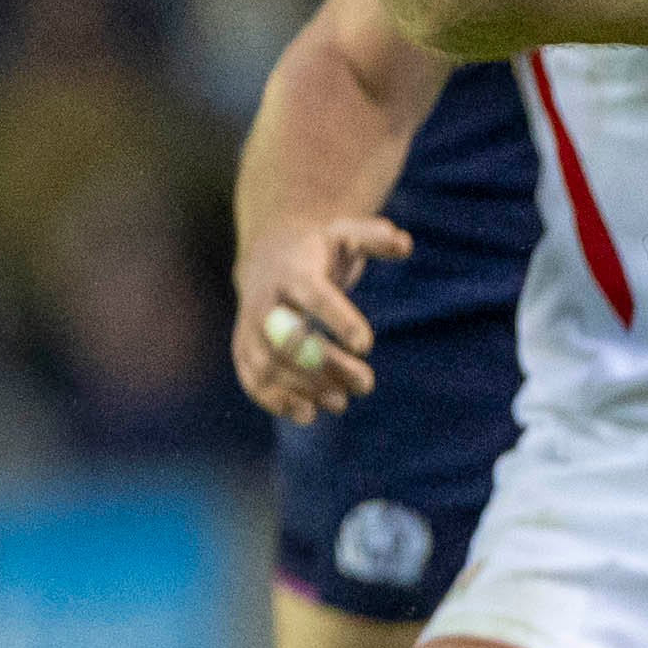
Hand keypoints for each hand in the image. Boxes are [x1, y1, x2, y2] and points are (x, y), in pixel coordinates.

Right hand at [229, 212, 411, 424]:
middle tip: (365, 384)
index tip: (366, 346)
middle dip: (325, 365)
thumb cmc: (316, 250)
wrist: (265, 257)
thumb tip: (405, 244)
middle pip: (287, 338)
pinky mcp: (242, 349)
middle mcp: (264, 301)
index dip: (338, 320)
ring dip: (304, 388)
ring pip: (268, 363)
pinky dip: (275, 401)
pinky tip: (307, 414)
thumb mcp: (344, 233)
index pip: (314, 296)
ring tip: (340, 403)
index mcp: (293, 271)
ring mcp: (248, 327)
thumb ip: (374, 237)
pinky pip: (251, 379)